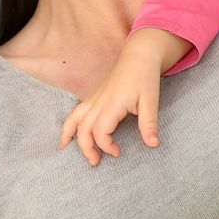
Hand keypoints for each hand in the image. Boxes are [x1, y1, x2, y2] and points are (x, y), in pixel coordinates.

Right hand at [60, 50, 165, 165]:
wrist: (139, 56)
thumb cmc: (145, 77)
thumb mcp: (151, 101)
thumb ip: (149, 124)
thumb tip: (153, 145)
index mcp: (112, 103)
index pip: (100, 131)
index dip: (106, 145)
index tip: (118, 152)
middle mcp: (99, 101)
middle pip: (83, 128)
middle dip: (85, 147)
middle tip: (95, 162)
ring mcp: (95, 98)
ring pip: (75, 118)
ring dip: (70, 134)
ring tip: (65, 149)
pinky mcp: (95, 96)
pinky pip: (77, 111)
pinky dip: (70, 123)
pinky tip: (68, 133)